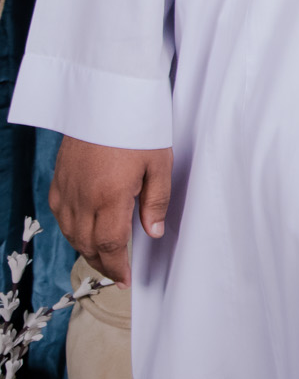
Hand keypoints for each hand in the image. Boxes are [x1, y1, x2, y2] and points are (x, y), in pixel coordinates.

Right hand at [49, 136, 172, 286]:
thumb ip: (156, 202)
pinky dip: (72, 231)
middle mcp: (83, 198)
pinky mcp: (58, 180)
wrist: (106, 98)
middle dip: (103, 264)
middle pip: (88, 245)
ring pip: (71, 234)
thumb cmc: (137, 127)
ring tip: (104, 258)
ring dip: (86, 250)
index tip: (125, 280)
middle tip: (117, 274)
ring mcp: (67, 190)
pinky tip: (84, 232)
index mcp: (110, 197)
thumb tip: (153, 233)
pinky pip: (60, 216)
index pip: (111, 245)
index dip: (117, 267)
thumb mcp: (159, 163)